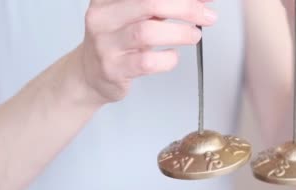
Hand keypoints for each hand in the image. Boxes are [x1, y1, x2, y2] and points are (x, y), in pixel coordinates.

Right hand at [77, 0, 216, 103]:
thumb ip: (167, 6)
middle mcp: (102, 17)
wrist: (90, 75)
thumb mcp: (138, 18)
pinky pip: (146, 62)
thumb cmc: (117, 42)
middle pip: (149, 3)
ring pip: (147, 32)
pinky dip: (168, 59)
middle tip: (205, 15)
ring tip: (193, 36)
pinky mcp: (113, 69)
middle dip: (185, 8)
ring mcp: (106, 44)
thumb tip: (202, 1)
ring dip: (179, 33)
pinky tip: (172, 55)